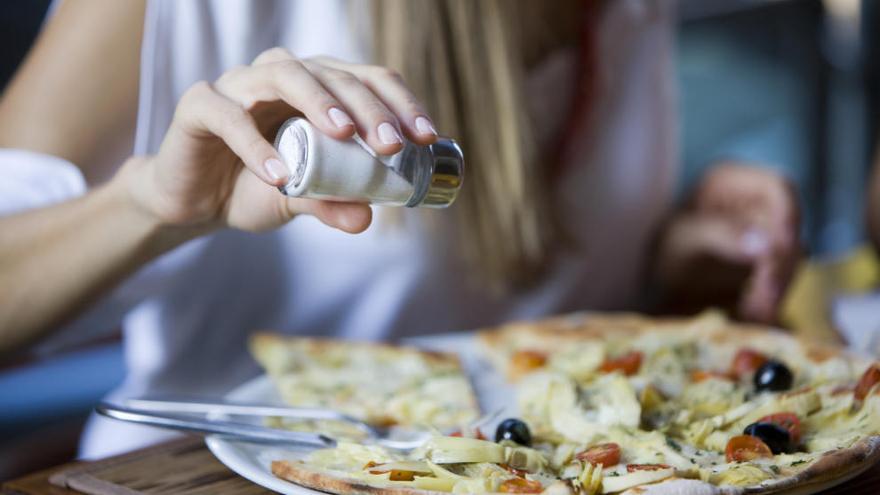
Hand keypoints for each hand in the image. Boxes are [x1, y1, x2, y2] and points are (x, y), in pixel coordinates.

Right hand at [120, 48, 438, 233]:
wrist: (192, 202)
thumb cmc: (252, 188)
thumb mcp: (300, 199)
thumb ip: (331, 203)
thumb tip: (367, 219)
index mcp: (316, 89)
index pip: (367, 79)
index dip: (400, 103)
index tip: (426, 138)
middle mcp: (281, 76)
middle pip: (332, 73)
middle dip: (367, 106)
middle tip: (391, 144)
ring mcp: (239, 85)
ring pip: (283, 73)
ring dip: (317, 101)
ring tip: (344, 135)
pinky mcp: (199, 105)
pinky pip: (227, 115)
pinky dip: (254, 144)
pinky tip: (279, 174)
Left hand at [654, 163, 800, 322]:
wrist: (657, 276)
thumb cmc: (665, 245)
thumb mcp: (683, 237)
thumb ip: (721, 234)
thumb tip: (763, 242)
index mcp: (730, 181)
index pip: (778, 187)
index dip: (790, 215)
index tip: (785, 248)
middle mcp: (754, 200)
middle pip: (788, 228)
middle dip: (780, 266)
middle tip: (765, 300)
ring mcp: (765, 228)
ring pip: (790, 255)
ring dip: (777, 286)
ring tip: (755, 313)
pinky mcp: (768, 257)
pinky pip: (781, 275)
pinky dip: (771, 296)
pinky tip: (755, 312)